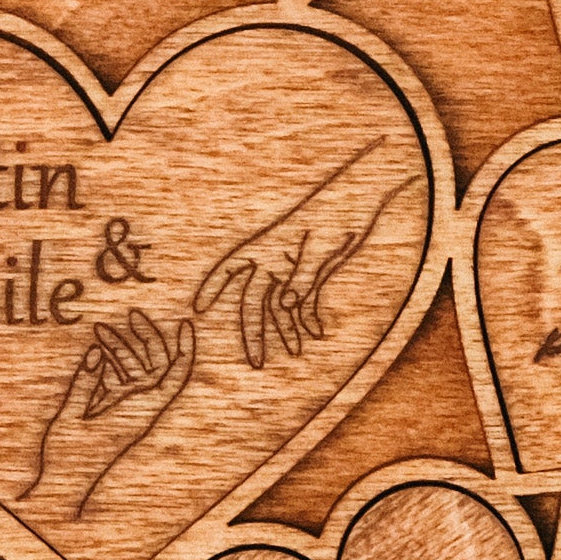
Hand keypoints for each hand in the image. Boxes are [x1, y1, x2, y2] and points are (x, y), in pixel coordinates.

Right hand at [15, 302, 192, 517]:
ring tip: (100, 327)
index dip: (184, 350)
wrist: (63, 484)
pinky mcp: (117, 411)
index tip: (186, 323)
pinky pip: (123, 380)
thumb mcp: (71, 417)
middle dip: (147, 338)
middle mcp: (140, 410)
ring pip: (137, 371)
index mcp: (139, 413)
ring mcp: (129, 410)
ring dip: (122, 348)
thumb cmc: (67, 456)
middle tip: (133, 313)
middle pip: (156, 366)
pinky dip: (113, 363)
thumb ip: (84, 383)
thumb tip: (96, 352)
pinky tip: (98, 349)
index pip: (173, 378)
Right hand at [194, 136, 416, 370]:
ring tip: (296, 352)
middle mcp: (277, 258)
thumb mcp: (322, 247)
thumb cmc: (338, 213)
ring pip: (283, 304)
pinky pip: (306, 299)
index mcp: (269, 247)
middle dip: (255, 331)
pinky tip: (316, 333)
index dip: (212, 287)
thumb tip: (285, 306)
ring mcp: (295, 266)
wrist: (363, 196)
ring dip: (288, 328)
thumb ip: (303, 277)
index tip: (196, 310)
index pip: (231, 267)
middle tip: (255, 363)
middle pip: (258, 300)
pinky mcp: (314, 270)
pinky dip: (309, 316)